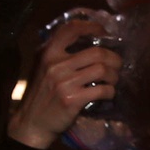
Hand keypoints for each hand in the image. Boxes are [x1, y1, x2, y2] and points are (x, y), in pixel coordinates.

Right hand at [9, 16, 121, 149]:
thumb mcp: (43, 67)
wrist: (32, 122)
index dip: (92, 27)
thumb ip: (59, 54)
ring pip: (102, 69)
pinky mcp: (72, 100)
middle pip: (97, 52)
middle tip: (117, 64)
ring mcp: (64, 83)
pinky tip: (108, 93)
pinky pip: (102, 90)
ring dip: (114, 75)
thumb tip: (88, 41)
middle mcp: (56, 65)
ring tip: (113, 80)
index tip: (104, 33)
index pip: (72, 29)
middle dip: (114, 58)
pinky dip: (110, 92)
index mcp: (48, 53)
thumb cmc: (41, 94)